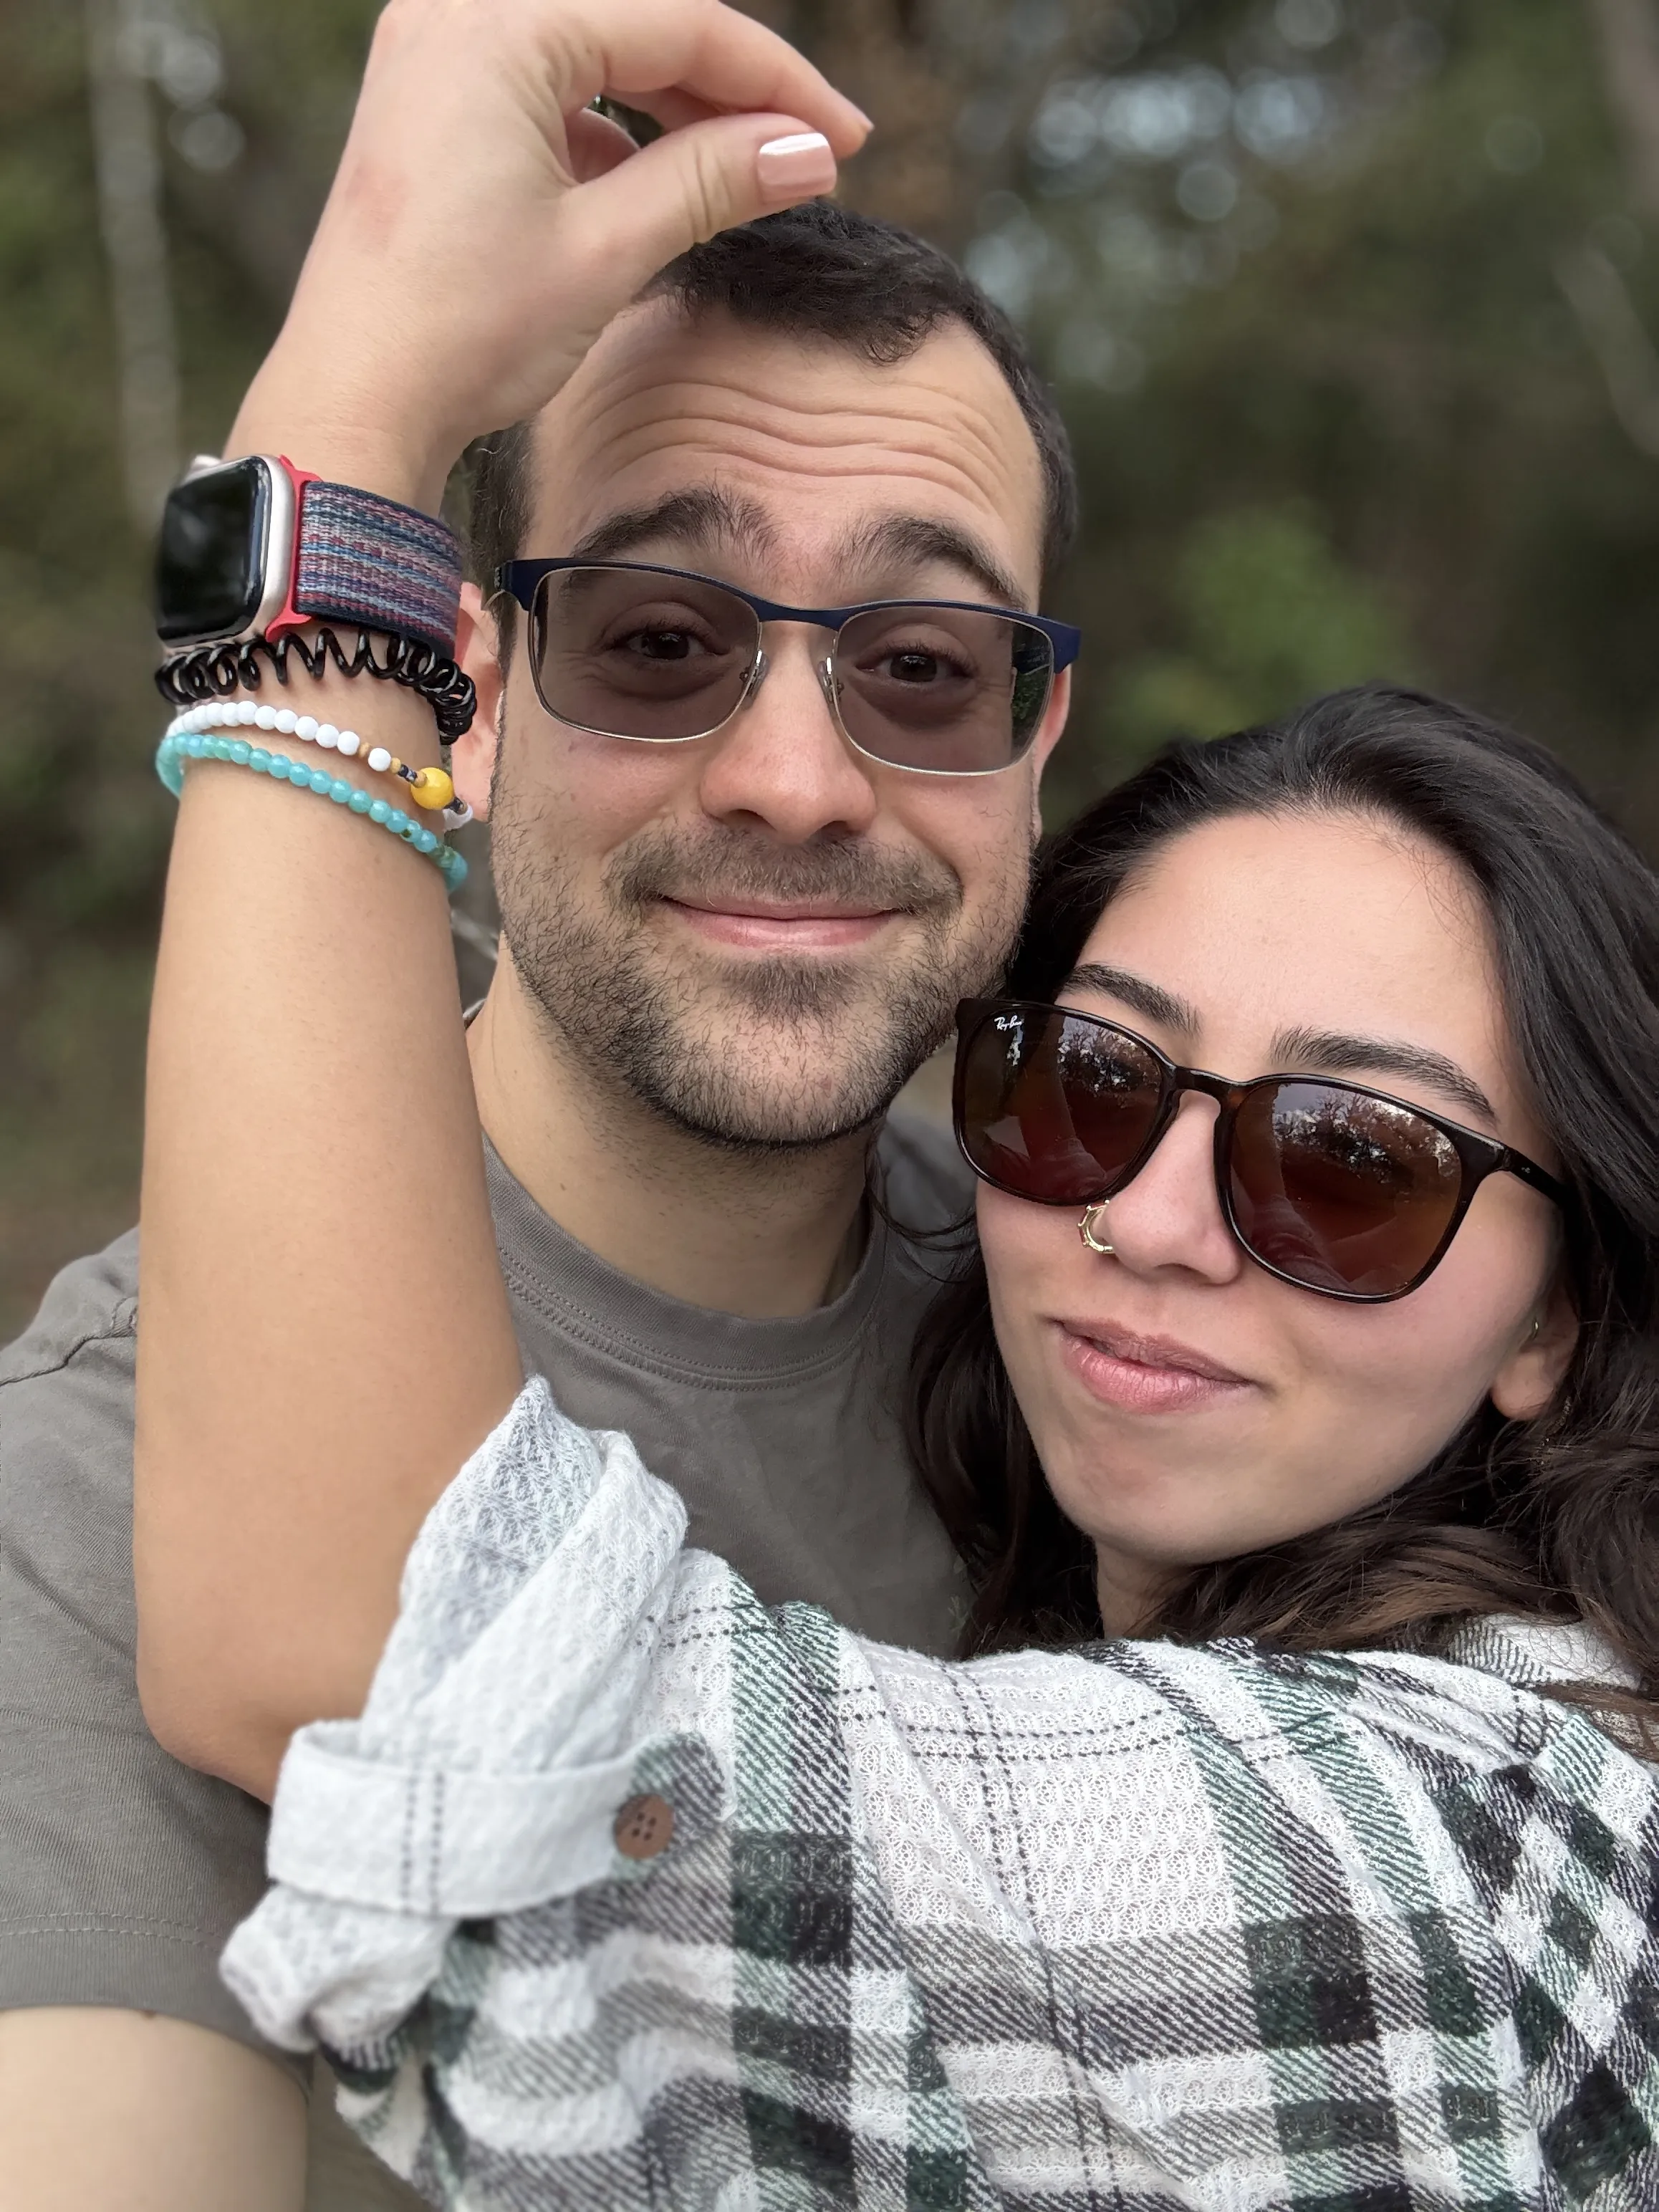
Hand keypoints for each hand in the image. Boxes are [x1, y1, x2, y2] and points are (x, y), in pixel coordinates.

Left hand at [233, 0, 869, 506]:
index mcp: (496, 24)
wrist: (355, 404)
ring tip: (743, 175)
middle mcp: (455, 14)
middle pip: (635, 23)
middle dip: (728, 89)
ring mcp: (435, 57)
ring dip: (674, 109)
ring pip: (593, 52)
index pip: (676, 20)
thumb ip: (712, 182)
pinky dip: (610, 130)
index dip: (775, 81)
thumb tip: (809, 153)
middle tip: (807, 155)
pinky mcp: (430, 109)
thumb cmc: (459, 329)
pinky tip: (651, 190)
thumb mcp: (606, 249)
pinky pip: (546, 89)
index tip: (843, 139)